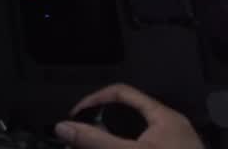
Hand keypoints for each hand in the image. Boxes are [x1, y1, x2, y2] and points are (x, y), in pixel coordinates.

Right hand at [55, 84, 202, 148]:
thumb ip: (97, 141)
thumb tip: (65, 128)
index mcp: (164, 117)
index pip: (121, 93)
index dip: (95, 99)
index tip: (77, 114)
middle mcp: (170, 129)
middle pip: (125, 115)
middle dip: (99, 125)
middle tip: (81, 136)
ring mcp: (171, 146)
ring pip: (131, 135)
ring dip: (109, 141)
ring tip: (91, 147)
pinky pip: (140, 147)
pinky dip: (122, 148)